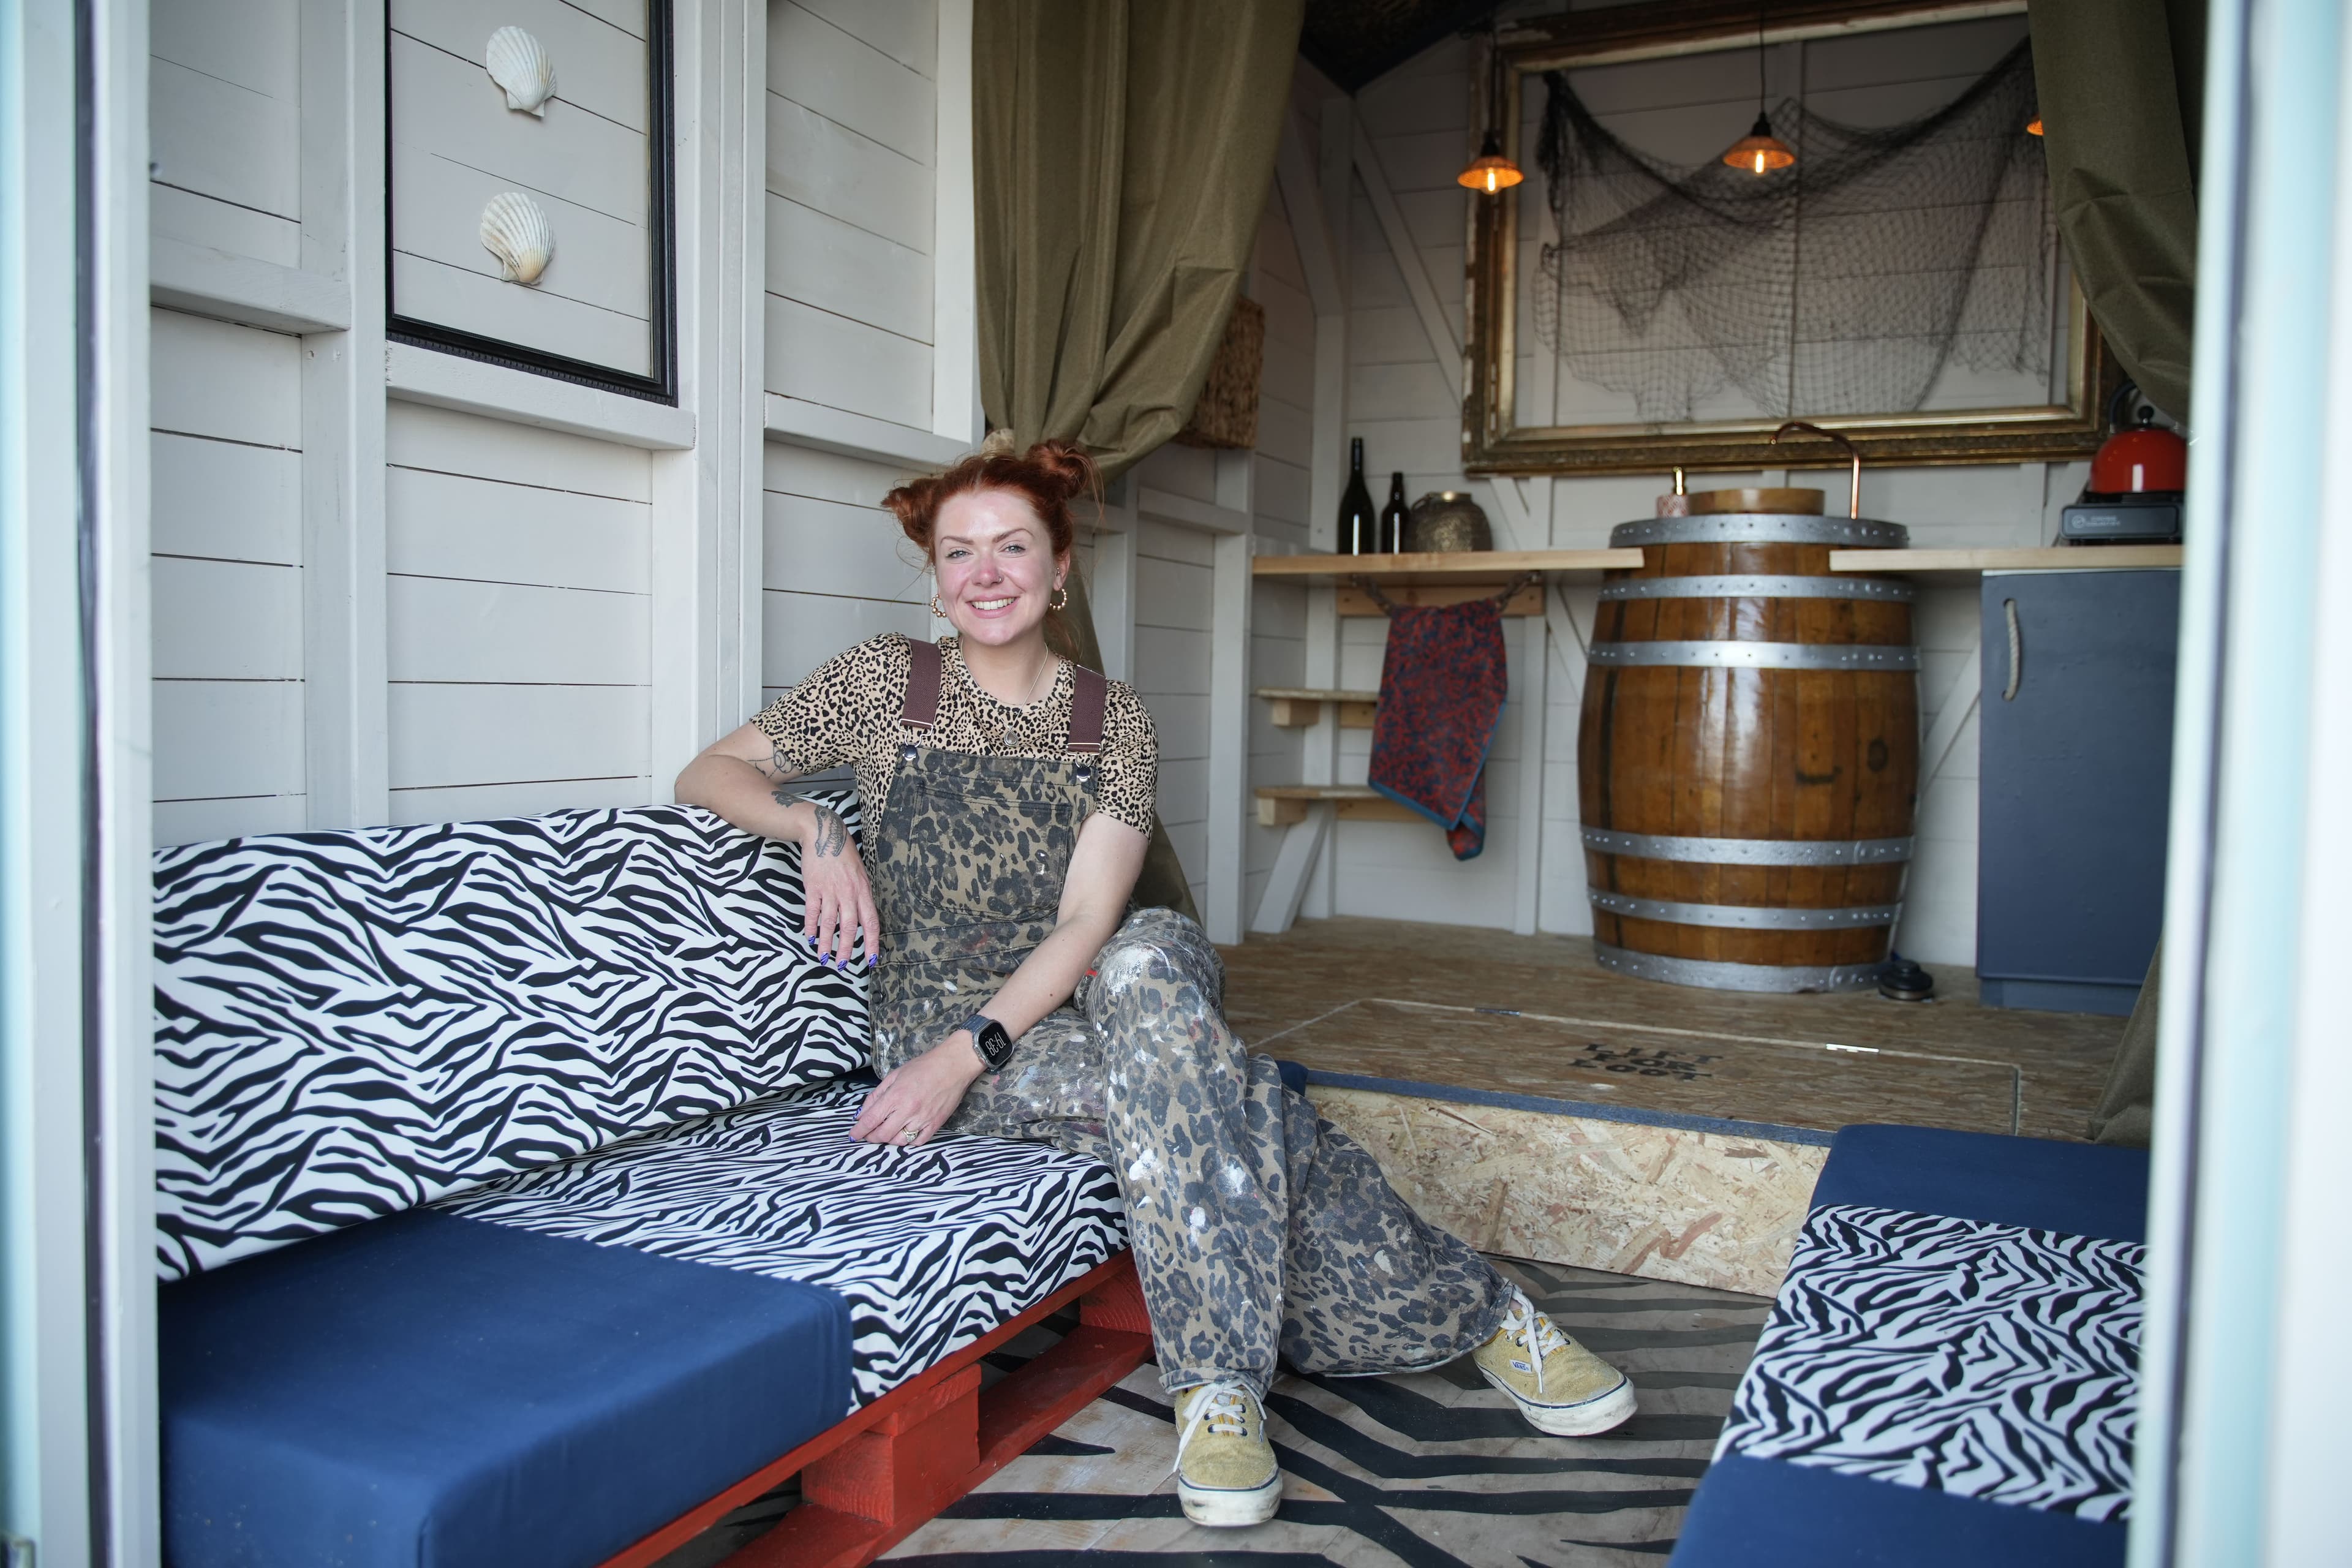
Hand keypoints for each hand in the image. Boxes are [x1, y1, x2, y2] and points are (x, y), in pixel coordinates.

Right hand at [795, 799, 878, 967]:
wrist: (824, 834)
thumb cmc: (844, 856)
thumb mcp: (861, 874)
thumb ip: (861, 896)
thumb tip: (863, 919)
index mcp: (863, 891)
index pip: (871, 922)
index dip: (872, 943)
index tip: (871, 960)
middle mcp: (849, 893)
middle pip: (850, 927)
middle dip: (846, 949)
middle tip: (843, 965)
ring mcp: (830, 890)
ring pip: (829, 923)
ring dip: (826, 943)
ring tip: (823, 958)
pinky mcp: (813, 887)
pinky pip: (812, 912)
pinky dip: (811, 927)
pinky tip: (810, 938)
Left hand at [851, 1034, 985, 1148]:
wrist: (953, 1065)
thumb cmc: (923, 1067)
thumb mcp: (894, 1075)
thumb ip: (877, 1095)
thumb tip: (862, 1112)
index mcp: (896, 1095)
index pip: (871, 1119)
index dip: (859, 1130)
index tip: (853, 1135)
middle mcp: (908, 1110)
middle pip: (883, 1134)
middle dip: (871, 1137)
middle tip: (869, 1134)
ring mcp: (923, 1119)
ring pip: (899, 1141)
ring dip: (889, 1140)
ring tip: (886, 1133)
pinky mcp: (935, 1124)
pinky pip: (918, 1142)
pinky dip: (908, 1142)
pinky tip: (904, 1135)